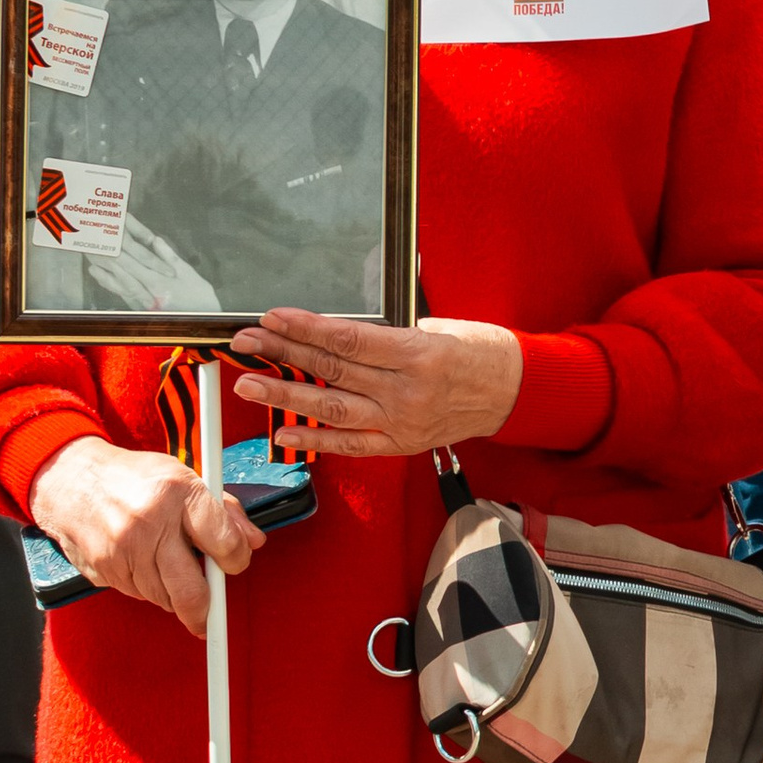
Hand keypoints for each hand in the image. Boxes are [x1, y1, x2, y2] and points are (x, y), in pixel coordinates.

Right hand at [29, 435, 262, 637]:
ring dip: (174, 595)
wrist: (70, 478)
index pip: (224, 542)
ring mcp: (123, 549)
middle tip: (210, 616)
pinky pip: (138, 595)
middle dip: (206, 611)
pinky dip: (148, 588)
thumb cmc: (134, 477)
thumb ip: (224, 509)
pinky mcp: (104, 568)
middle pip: (192, 591)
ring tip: (169, 568)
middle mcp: (150, 522)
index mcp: (177, 492)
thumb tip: (253, 541)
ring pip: (165, 599)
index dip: (236, 560)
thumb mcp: (183, 476)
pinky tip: (143, 564)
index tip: (234, 564)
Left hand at [84, 215, 215, 312]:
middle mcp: (149, 296)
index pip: (135, 265)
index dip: (119, 252)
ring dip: (104, 273)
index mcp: (161, 285)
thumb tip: (154, 240)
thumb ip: (169, 257)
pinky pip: (123, 295)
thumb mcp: (190, 274)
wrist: (206, 323)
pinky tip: (100, 276)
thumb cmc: (201, 298)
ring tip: (90, 261)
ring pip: (120, 286)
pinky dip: (110, 285)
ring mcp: (144, 305)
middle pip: (123, 275)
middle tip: (93, 247)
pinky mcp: (142, 310)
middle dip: (107, 260)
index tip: (108, 240)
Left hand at [229, 309, 523, 457]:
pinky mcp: (400, 444)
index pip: (348, 341)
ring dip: (286, 395)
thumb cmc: (478, 351)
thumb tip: (334, 334)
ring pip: (332, 408)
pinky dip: (314, 440)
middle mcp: (407, 392)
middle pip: (332, 371)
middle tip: (248, 343)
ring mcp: (402, 422)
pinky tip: (282, 433)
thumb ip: (387, 336)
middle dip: (284, 354)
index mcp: (418, 355)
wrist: (514, 391)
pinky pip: (350, 444)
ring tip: (250, 384)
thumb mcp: (437, 328)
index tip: (274, 318)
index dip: (306, 328)